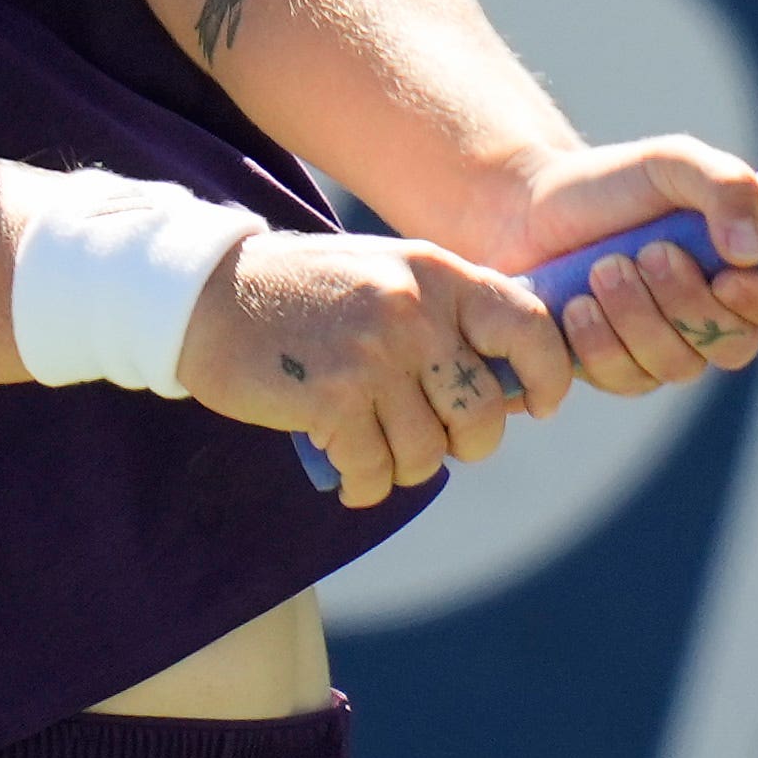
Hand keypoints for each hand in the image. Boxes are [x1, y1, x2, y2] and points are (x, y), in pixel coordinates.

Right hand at [176, 228, 578, 509]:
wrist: (208, 295)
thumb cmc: (304, 293)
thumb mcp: (387, 274)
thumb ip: (446, 313)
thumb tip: (512, 386)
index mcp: (437, 273)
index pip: (529, 326)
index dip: (549, 375)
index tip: (538, 405)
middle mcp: (414, 310)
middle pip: (482, 412)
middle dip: (465, 444)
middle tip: (434, 442)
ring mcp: (374, 354)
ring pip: (428, 451)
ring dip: (405, 467)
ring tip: (377, 451)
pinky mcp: (333, 397)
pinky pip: (375, 470)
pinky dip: (366, 484)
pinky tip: (350, 473)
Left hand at [488, 137, 757, 396]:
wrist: (524, 209)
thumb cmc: (609, 185)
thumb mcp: (670, 164)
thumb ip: (726, 186)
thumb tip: (754, 251)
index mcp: (749, 266)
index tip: (727, 276)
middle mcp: (719, 316)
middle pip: (736, 345)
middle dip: (686, 301)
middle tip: (644, 253)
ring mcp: (670, 351)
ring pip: (679, 367)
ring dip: (636, 317)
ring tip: (600, 270)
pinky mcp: (618, 372)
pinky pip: (627, 381)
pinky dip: (599, 342)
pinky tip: (574, 305)